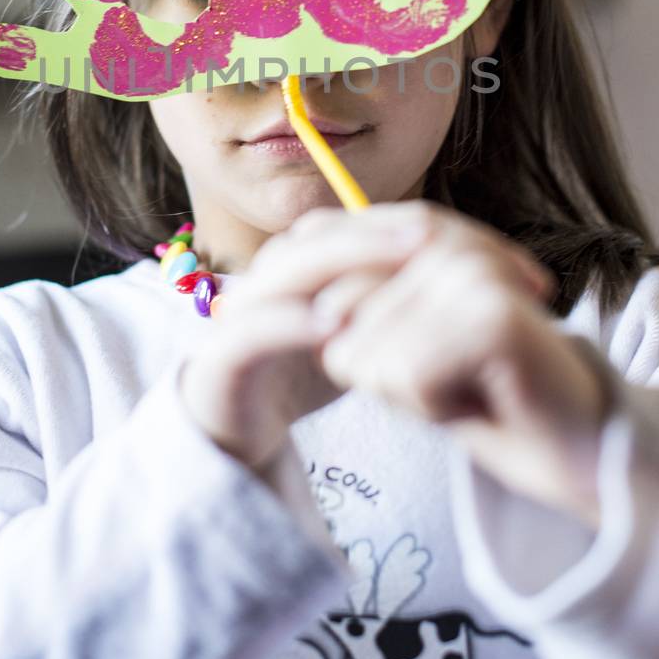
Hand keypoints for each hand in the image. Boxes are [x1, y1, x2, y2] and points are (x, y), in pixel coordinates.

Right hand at [178, 206, 436, 473]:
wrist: (240, 433)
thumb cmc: (298, 377)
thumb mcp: (345, 335)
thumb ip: (376, 302)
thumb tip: (438, 269)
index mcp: (286, 268)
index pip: (332, 230)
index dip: (380, 225)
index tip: (434, 228)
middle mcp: (259, 280)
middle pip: (311, 242)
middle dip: (369, 238)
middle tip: (423, 238)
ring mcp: (235, 314)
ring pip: (285, 274)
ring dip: (339, 267)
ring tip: (394, 273)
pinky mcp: (221, 356)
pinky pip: (256, 329)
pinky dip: (294, 322)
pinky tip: (336, 325)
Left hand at [307, 203, 612, 525]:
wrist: (577, 449)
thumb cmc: (485, 399)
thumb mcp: (402, 353)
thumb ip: (359, 315)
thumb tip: (321, 308)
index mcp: (426, 237)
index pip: (330, 276)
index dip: (352, 342)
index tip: (426, 362)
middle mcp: (449, 242)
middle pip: (339, 317)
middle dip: (382, 372)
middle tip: (455, 379)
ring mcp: (473, 272)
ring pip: (368, 351)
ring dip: (412, 394)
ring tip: (471, 386)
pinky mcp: (492, 313)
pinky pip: (408, 375)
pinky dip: (435, 407)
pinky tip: (485, 398)